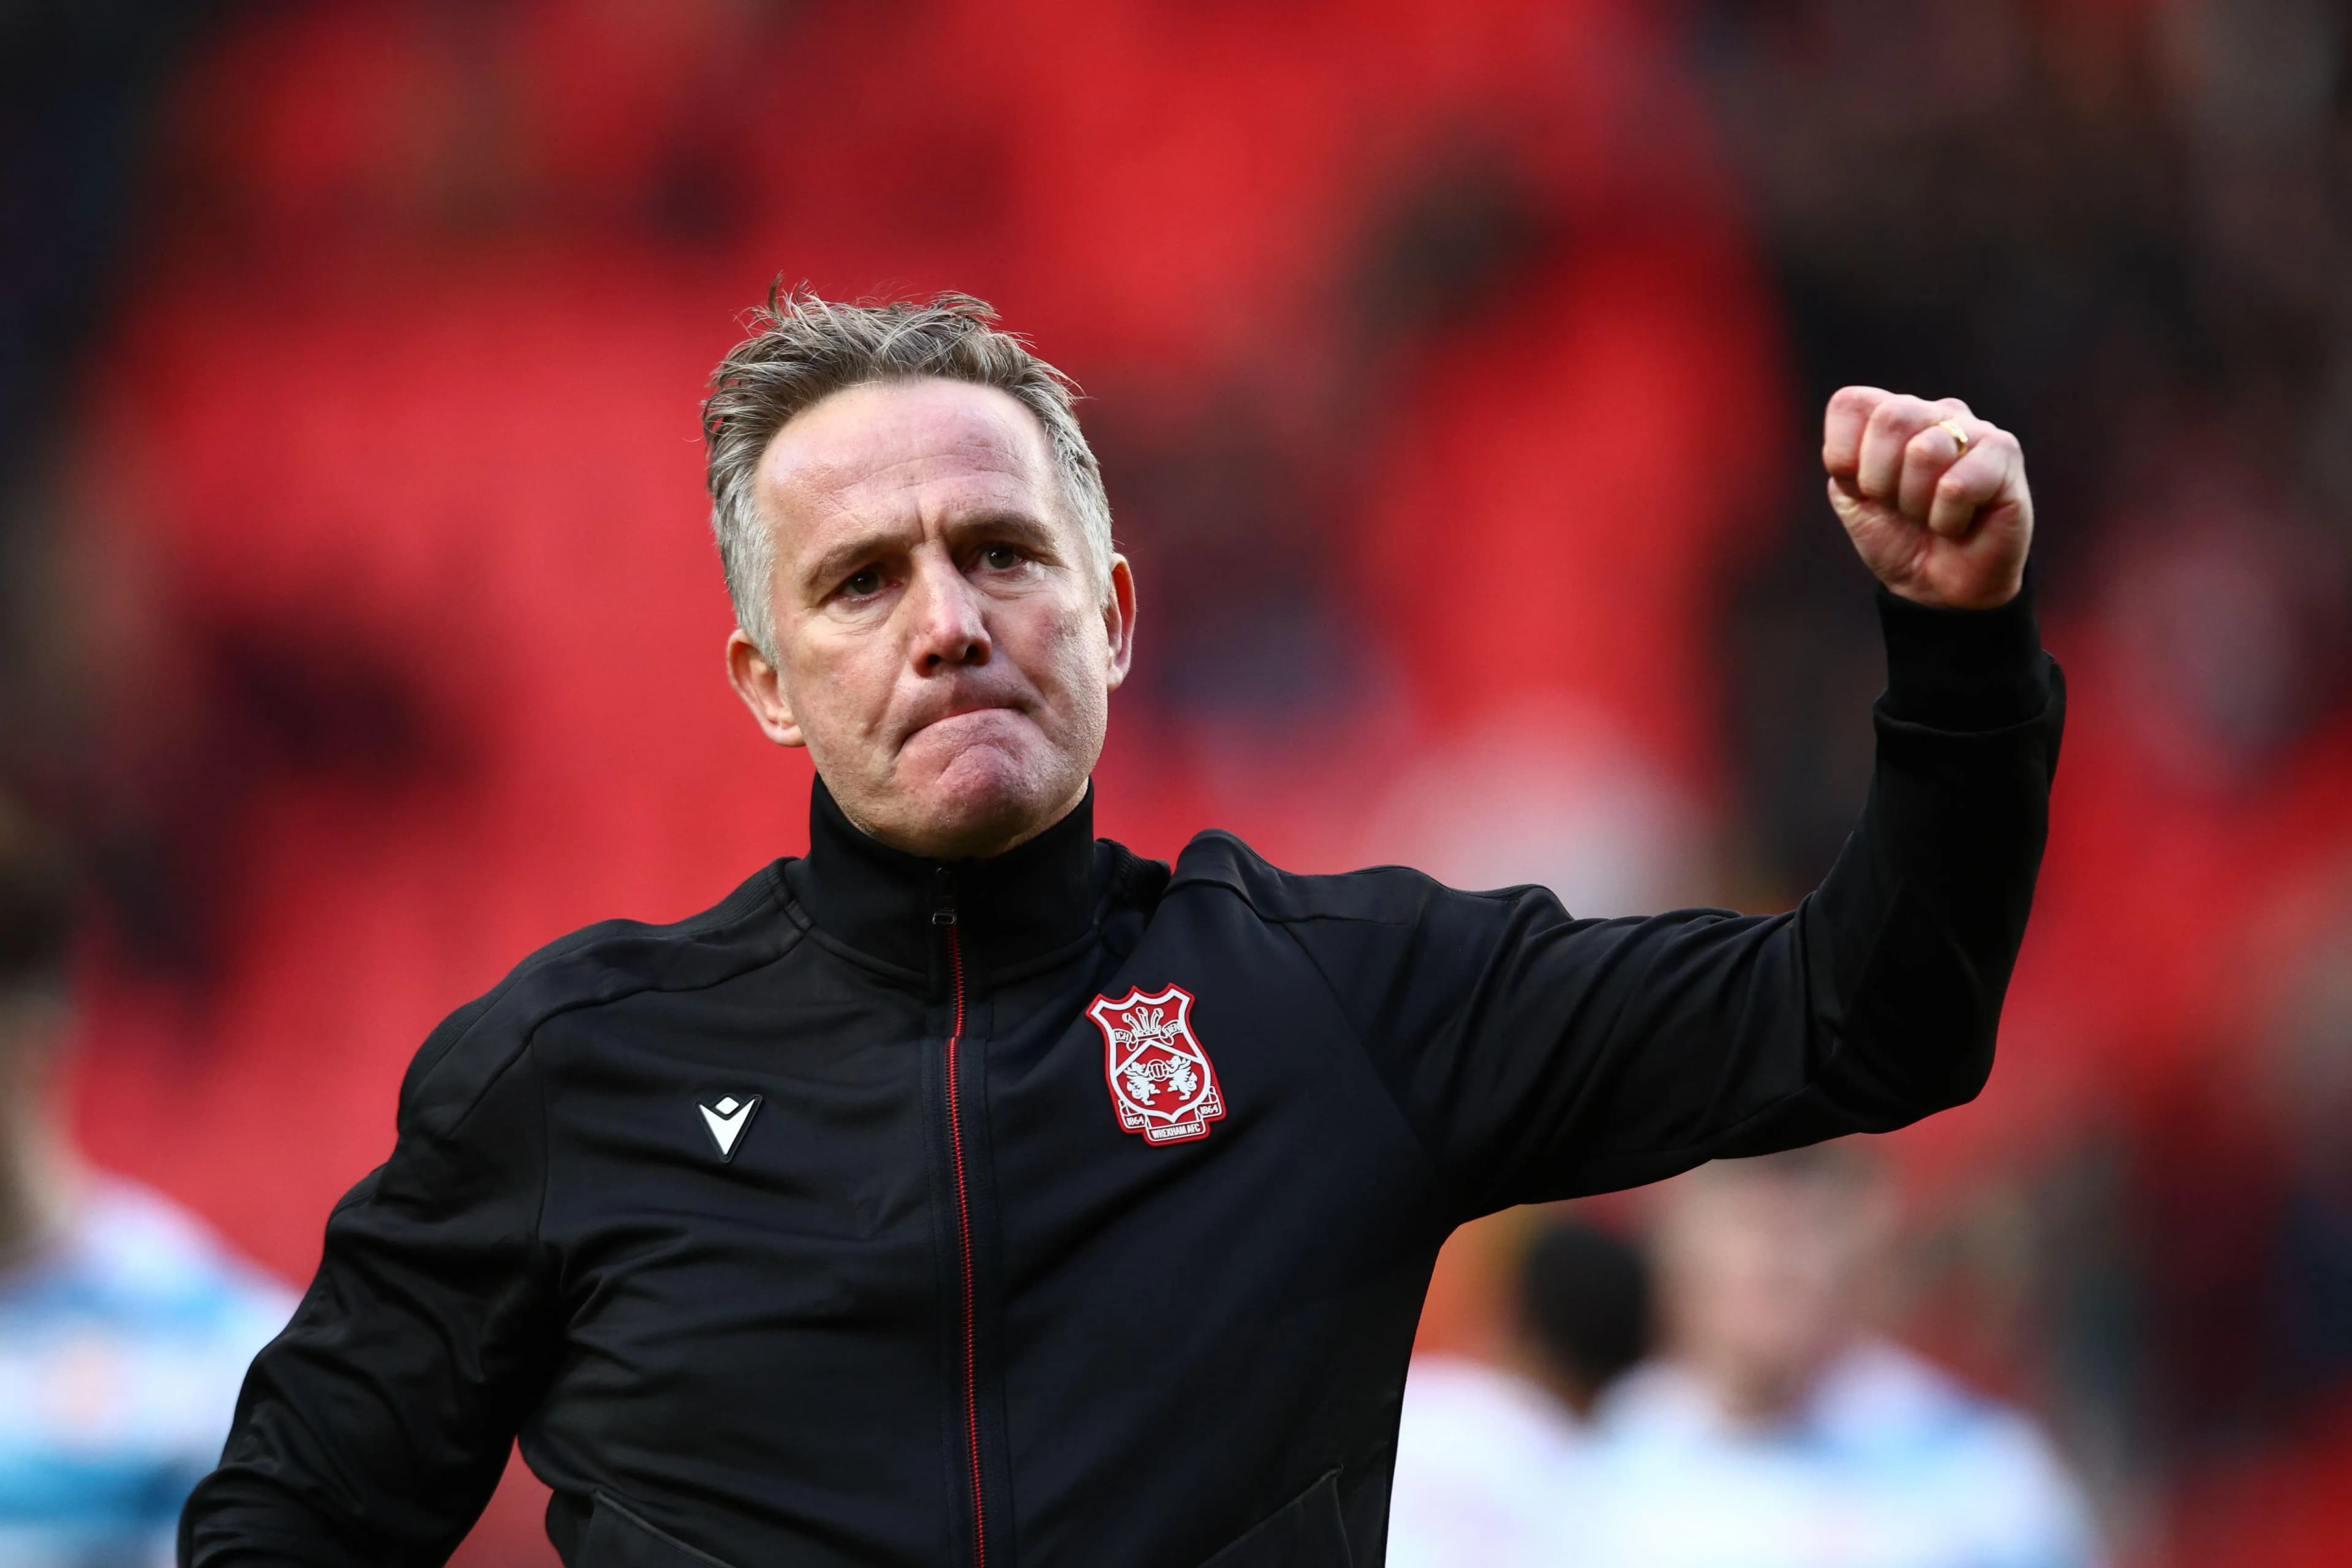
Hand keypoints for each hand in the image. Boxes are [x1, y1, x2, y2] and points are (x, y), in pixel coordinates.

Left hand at [1822, 387, 2031, 609]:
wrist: (1938, 588)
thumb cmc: (1898, 537)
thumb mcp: (1853, 501)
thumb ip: (1843, 463)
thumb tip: (1857, 447)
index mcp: (1893, 414)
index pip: (1850, 404)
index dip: (1843, 457)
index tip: (1863, 489)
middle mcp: (1935, 412)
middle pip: (1890, 418)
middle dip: (1880, 480)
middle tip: (1900, 505)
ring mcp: (1974, 429)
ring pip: (1925, 451)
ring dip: (1916, 503)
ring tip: (1930, 514)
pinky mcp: (2005, 454)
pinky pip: (1956, 486)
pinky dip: (1946, 520)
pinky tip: (1958, 523)